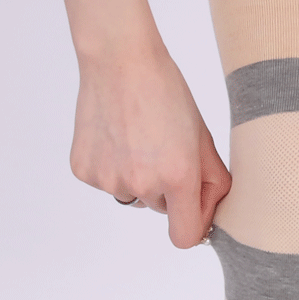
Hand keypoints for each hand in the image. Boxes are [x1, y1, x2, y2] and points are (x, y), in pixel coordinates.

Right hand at [70, 44, 231, 248]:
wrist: (120, 62)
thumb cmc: (167, 95)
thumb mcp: (203, 138)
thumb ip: (213, 181)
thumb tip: (210, 215)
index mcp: (178, 177)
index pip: (185, 237)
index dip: (193, 224)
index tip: (195, 206)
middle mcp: (142, 184)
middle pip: (162, 210)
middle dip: (169, 188)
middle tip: (166, 148)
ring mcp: (109, 180)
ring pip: (134, 195)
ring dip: (141, 177)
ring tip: (141, 139)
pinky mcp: (85, 172)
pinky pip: (109, 182)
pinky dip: (114, 167)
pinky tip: (118, 137)